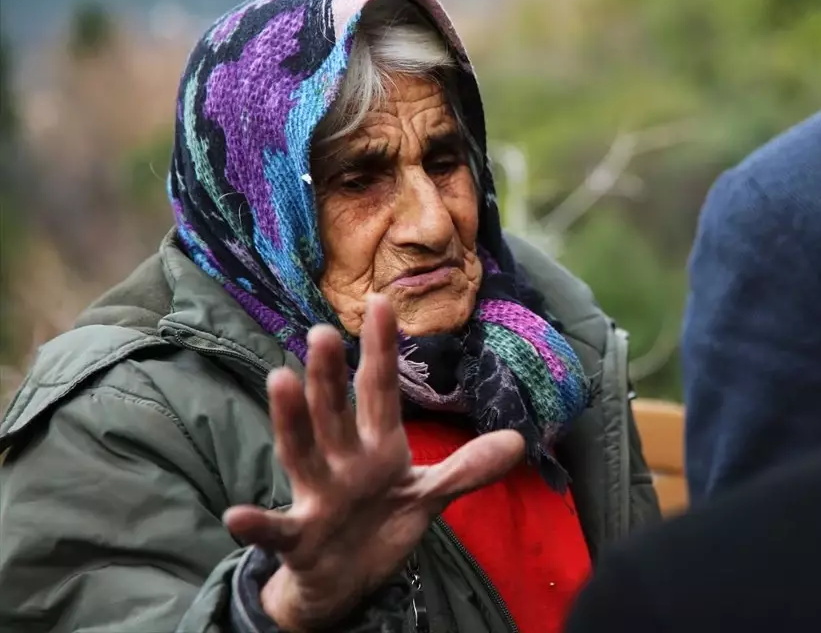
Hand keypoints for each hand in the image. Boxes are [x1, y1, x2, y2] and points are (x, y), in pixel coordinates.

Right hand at [224, 294, 524, 632]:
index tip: (382, 302)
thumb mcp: (428, 494)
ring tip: (279, 379)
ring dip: (291, 419)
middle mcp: (343, 461)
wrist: (344, 581)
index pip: (380, 389)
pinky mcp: (300, 537)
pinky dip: (256, 524)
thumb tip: (520, 441)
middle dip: (330, 375)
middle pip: (335, 411)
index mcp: (377, 445)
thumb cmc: (381, 523)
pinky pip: (277, 530)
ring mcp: (318, 496)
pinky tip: (237, 514)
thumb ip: (467, 467)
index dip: (381, 349)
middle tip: (321, 331)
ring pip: (303, 453)